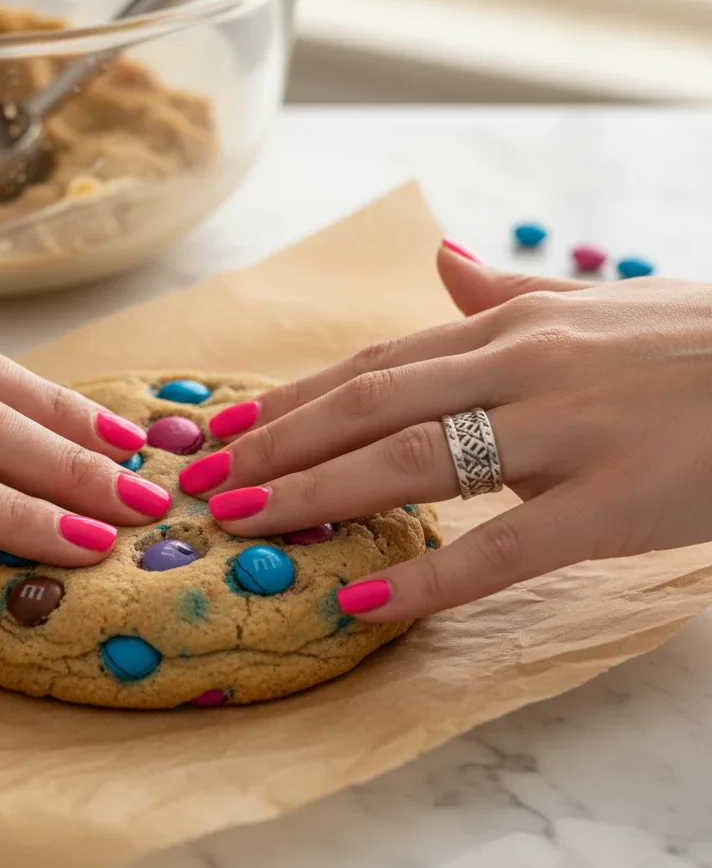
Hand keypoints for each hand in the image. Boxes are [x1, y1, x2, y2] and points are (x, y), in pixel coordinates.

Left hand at [178, 241, 711, 621]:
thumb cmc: (696, 342)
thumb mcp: (592, 303)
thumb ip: (504, 292)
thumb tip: (437, 263)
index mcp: (509, 328)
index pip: (372, 365)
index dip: (290, 398)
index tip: (224, 425)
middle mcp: (520, 367)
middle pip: (368, 407)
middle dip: (276, 445)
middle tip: (204, 481)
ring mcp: (564, 432)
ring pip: (412, 462)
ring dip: (315, 493)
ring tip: (244, 523)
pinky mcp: (613, 503)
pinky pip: (503, 548)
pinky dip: (429, 579)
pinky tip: (366, 605)